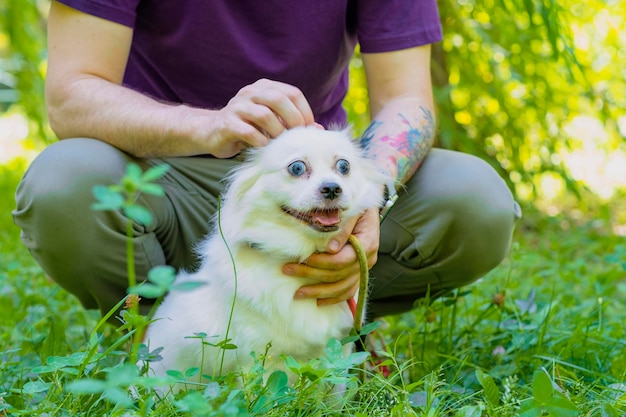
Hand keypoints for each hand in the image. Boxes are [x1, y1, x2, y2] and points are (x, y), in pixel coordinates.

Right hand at [199, 79, 315, 157]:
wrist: (212, 132)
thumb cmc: (248, 128)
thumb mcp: (272, 123)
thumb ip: (292, 123)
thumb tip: (319, 130)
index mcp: (265, 87)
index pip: (292, 93)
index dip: (305, 111)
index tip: (309, 129)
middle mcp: (251, 92)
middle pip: (279, 100)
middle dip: (293, 119)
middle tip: (297, 136)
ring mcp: (237, 106)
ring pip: (264, 115)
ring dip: (277, 132)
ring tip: (280, 143)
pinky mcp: (227, 123)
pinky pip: (248, 132)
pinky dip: (261, 141)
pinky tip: (265, 148)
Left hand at [283, 208, 380, 305]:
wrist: (367, 208)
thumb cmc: (355, 204)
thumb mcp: (350, 209)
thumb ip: (342, 226)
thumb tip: (330, 248)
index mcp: (368, 243)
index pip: (342, 260)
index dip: (321, 262)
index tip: (302, 257)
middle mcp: (368, 259)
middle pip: (339, 275)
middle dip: (311, 275)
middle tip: (287, 270)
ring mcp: (365, 268)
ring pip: (343, 288)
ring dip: (319, 292)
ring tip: (297, 293)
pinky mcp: (360, 273)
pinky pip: (348, 291)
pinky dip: (333, 298)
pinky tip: (318, 302)